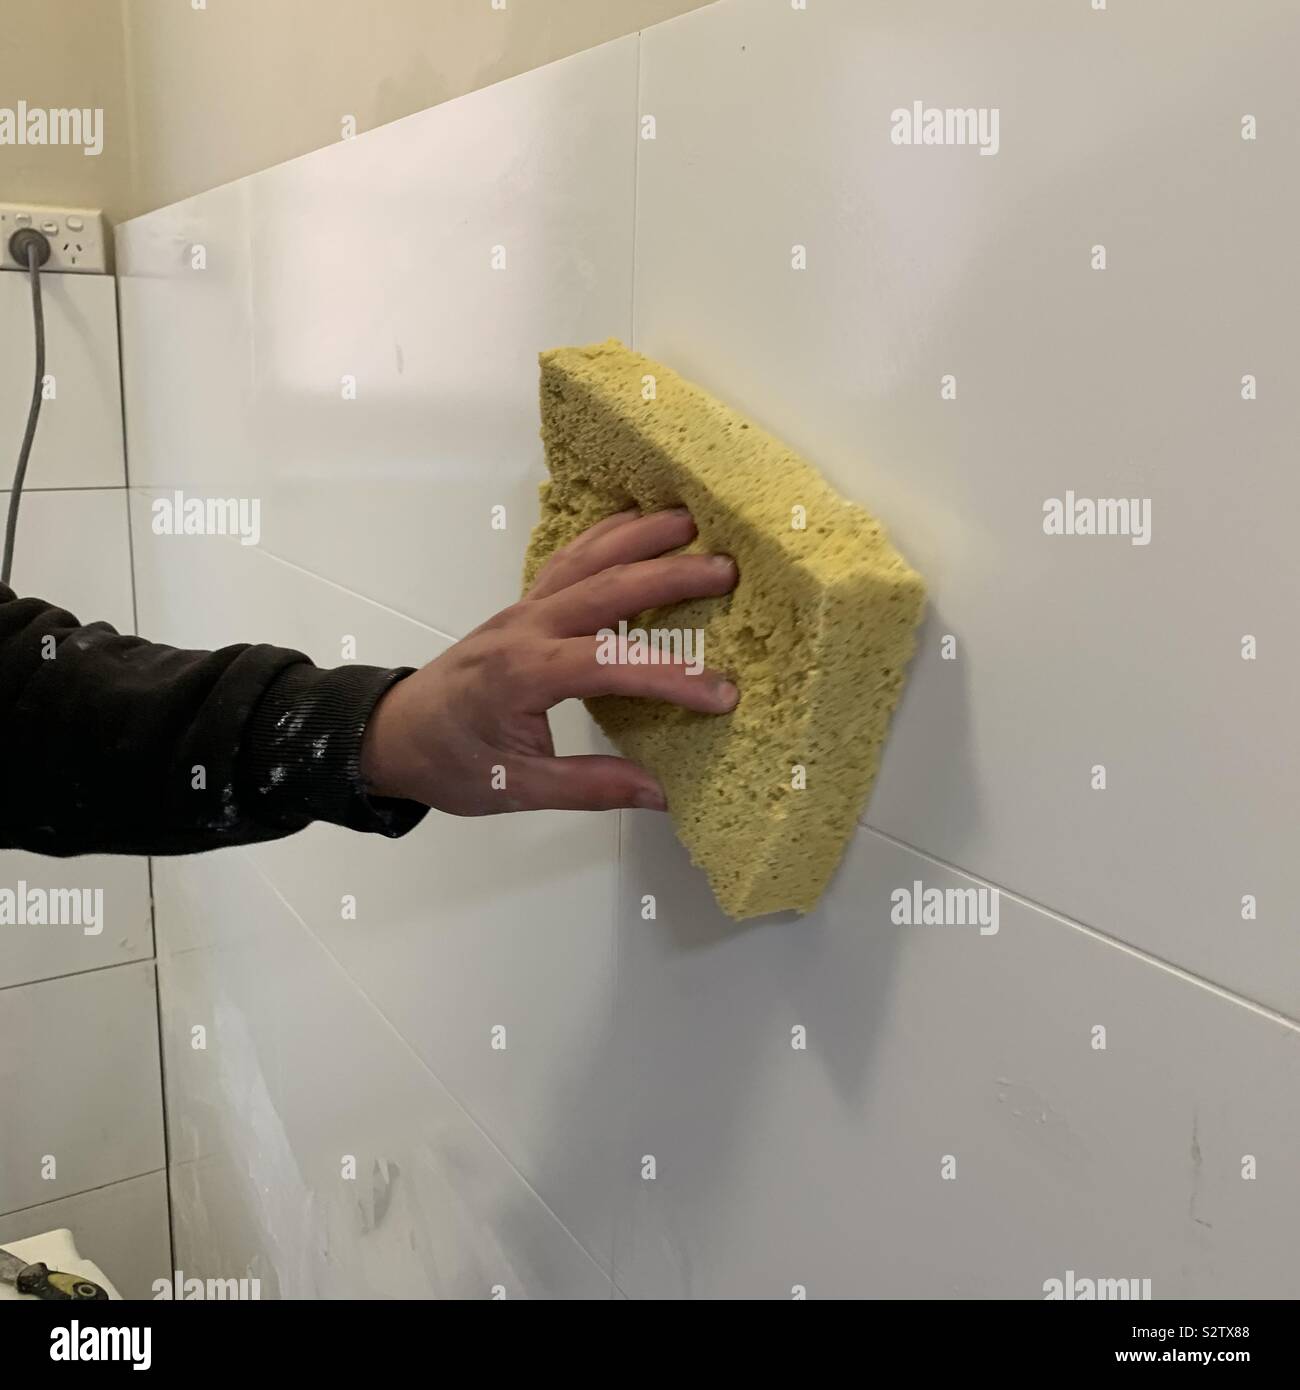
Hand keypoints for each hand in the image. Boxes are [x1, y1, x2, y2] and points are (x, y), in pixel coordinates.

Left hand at [359, 508, 738, 813]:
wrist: (395, 733)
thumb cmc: (453, 762)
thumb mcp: (516, 789)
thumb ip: (590, 787)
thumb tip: (662, 792)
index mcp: (522, 675)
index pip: (608, 664)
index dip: (669, 676)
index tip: (723, 693)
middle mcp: (526, 628)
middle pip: (606, 587)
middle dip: (670, 575)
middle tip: (728, 570)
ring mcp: (524, 607)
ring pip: (588, 557)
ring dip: (642, 535)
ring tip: (697, 522)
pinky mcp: (524, 603)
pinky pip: (570, 556)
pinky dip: (608, 533)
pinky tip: (641, 521)